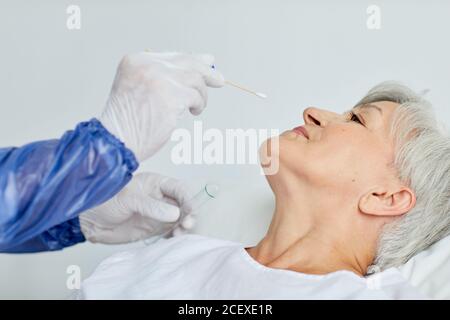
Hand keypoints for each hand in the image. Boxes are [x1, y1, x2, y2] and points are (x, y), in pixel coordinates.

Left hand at [79, 172, 195, 243]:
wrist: (90, 220)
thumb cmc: (104, 201)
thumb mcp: (128, 200)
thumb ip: (151, 206)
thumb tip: (175, 213)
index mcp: (156, 184)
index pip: (179, 189)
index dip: (188, 199)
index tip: (189, 211)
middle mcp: (161, 198)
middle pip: (184, 205)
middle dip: (189, 214)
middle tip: (186, 225)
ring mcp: (159, 214)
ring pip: (180, 219)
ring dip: (184, 226)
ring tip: (179, 234)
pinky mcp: (154, 228)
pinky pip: (171, 231)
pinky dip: (176, 236)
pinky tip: (173, 239)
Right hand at [99, 51, 224, 161]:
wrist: (116, 140)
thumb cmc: (128, 121)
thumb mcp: (137, 88)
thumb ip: (161, 76)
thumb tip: (197, 65)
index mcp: (136, 60)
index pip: (172, 56)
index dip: (193, 60)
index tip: (208, 63)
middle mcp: (147, 66)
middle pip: (187, 62)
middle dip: (206, 71)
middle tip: (219, 80)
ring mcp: (159, 80)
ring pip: (195, 80)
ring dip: (201, 95)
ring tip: (196, 107)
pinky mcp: (171, 97)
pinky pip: (195, 97)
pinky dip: (198, 105)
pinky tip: (193, 112)